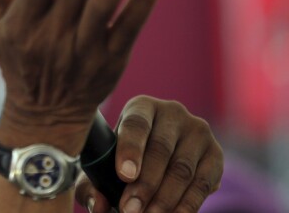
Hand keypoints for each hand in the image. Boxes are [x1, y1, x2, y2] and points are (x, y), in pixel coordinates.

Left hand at [77, 96, 223, 212]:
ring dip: (165, 199)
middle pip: (160, 150)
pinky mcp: (216, 153)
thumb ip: (94, 183)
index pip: (136, 124)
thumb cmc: (126, 155)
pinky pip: (203, 183)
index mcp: (141, 106)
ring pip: (182, 169)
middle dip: (145, 185)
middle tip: (130, 210)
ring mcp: (197, 131)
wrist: (162, 154)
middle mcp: (172, 112)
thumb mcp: (106, 162)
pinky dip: (188, 204)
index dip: (130, 149)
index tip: (124, 175)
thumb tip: (97, 205)